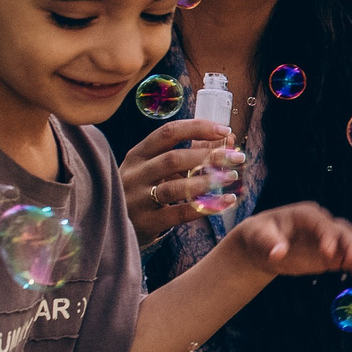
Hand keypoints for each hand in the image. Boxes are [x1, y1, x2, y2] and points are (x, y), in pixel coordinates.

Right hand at [122, 119, 243, 240]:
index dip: (197, 128)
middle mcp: (135, 174)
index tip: (225, 129)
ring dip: (207, 181)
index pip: (167, 133)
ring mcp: (137, 199)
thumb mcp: (157, 167)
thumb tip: (229, 138)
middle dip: (209, 156)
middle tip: (237, 158)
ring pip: (174, 187)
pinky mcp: (145, 222)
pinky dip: (205, 207)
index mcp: (138, 154)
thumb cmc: (144, 188)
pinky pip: (178, 214)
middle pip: (173, 159)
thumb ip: (191, 152)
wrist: (114, 223)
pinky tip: (226, 201)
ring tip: (231, 177)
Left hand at [219, 201, 351, 285]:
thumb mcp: (258, 235)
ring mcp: (330, 239)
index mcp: (307, 215)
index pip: (322, 223)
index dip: (328, 236)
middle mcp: (324, 224)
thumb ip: (269, 242)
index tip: (328, 253)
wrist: (262, 245)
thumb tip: (278, 251)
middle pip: (344, 232)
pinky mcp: (332, 255)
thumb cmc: (259, 235)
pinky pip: (350, 259)